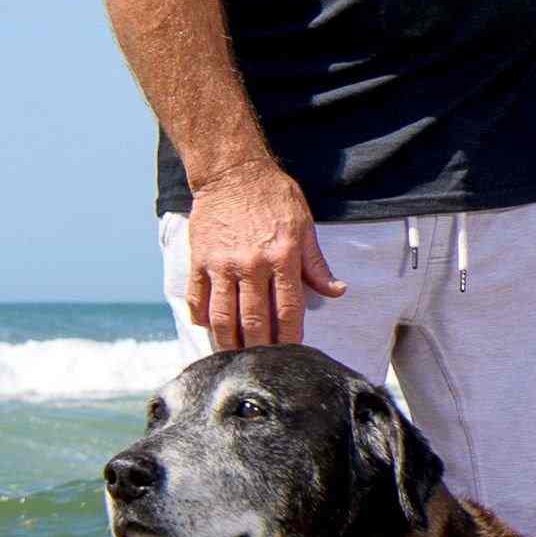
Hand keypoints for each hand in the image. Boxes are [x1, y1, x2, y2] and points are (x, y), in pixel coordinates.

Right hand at [181, 161, 342, 349]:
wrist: (232, 170)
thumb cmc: (273, 196)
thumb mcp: (304, 225)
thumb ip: (317, 264)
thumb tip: (337, 291)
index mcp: (283, 257)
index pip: (288, 311)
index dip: (290, 339)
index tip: (291, 356)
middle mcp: (252, 264)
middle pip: (254, 321)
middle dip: (259, 350)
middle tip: (261, 366)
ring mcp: (222, 263)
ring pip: (223, 317)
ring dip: (228, 343)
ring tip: (234, 358)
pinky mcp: (199, 259)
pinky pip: (197, 299)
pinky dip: (202, 319)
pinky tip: (209, 329)